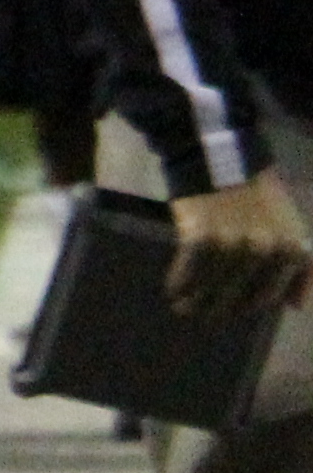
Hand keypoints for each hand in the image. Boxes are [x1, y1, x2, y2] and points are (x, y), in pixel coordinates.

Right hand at [167, 172, 312, 321]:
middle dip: (222, 309)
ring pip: (212, 288)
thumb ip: (299, 265)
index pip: (270, 295)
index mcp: (291, 250)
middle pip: (240, 297)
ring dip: (196, 302)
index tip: (235, 309)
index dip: (250, 305)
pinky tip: (173, 289)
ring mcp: (232, 246)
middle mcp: (265, 252)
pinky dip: (179, 283)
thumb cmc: (259, 193)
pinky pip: (188, 271)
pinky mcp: (200, 238)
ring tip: (184, 308)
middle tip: (208, 315)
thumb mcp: (291, 226)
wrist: (222, 157)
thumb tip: (296, 306)